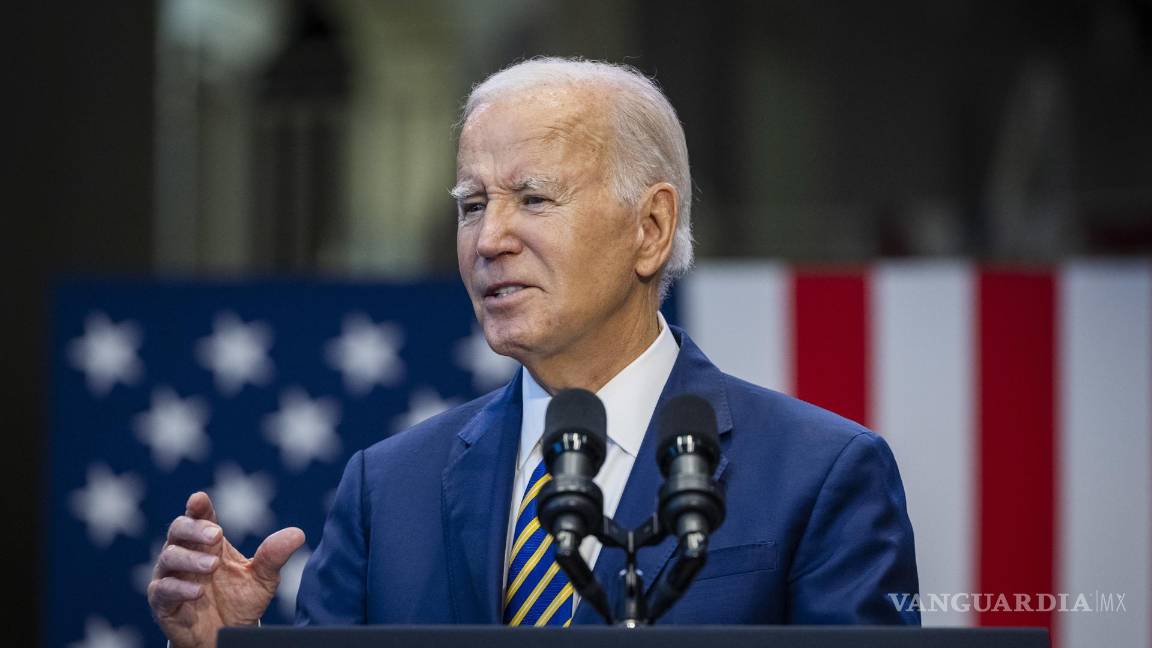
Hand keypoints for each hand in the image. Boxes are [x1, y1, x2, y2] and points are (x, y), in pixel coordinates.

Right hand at [147, 492, 305, 647]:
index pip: (200, 516)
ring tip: (212, 565)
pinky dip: (180, 587)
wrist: (226, 635)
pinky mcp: (162, 600)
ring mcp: (171, 575)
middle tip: (216, 534)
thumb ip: (274, 556)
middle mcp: (186, 552)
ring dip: (191, 558)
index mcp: (208, 541)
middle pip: (179, 529)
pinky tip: (197, 591)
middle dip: (195, 528)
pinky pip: (163, 588)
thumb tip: (298, 534)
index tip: (199, 499)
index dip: (198, 506)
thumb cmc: (240, 599)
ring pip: (170, 556)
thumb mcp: (263, 578)